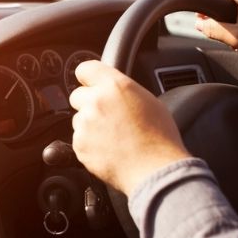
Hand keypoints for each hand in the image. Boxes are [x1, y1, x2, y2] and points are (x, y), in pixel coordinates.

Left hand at [69, 61, 189, 194]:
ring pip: (78, 119)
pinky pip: (79, 139)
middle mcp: (96, 101)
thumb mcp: (149, 100)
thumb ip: (123, 90)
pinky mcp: (79, 145)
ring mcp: (85, 124)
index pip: (85, 68)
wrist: (155, 169)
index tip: (90, 83)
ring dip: (89, 125)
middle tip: (108, 116)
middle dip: (88, 103)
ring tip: (113, 136)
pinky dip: (89, 144)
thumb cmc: (160, 138)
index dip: (88, 77)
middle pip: (77, 95)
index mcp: (114, 86)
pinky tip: (109, 149)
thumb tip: (113, 90)